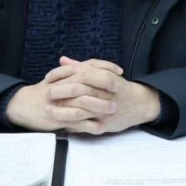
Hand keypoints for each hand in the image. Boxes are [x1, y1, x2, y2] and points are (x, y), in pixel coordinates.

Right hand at [5, 62, 118, 133]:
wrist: (21, 105)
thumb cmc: (42, 93)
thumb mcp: (57, 79)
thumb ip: (73, 71)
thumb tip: (91, 66)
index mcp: (64, 75)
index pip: (88, 66)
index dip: (105, 67)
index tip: (120, 72)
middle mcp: (62, 86)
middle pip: (87, 83)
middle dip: (105, 87)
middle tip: (120, 92)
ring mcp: (59, 102)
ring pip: (83, 103)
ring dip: (100, 106)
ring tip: (114, 110)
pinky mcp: (56, 117)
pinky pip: (76, 122)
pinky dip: (90, 125)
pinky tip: (102, 128)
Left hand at [46, 56, 160, 132]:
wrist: (139, 103)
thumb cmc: (117, 87)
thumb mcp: (102, 72)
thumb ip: (81, 67)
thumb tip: (62, 60)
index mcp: (102, 76)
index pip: (79, 72)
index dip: (62, 74)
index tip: (48, 77)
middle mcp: (103, 91)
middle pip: (79, 88)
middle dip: (61, 91)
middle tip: (46, 93)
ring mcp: (104, 107)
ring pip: (81, 108)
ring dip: (63, 110)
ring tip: (48, 111)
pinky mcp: (105, 121)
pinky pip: (87, 124)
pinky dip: (74, 125)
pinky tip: (61, 125)